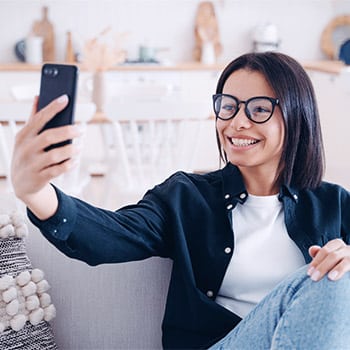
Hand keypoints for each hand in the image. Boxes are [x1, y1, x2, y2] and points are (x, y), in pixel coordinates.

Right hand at [11, 95, 81, 218]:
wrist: (20, 184)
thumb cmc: (27, 155)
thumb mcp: (25, 138)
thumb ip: (33, 118)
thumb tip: (37, 97)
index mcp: (23, 136)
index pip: (39, 118)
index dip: (52, 108)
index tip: (66, 98)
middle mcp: (26, 149)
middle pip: (49, 136)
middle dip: (67, 132)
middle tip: (81, 130)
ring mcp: (32, 164)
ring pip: (54, 155)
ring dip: (70, 150)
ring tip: (79, 147)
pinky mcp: (39, 178)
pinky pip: (57, 170)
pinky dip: (69, 165)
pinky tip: (75, 161)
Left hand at [307, 239, 349, 280]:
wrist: (348, 274)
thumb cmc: (338, 265)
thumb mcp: (327, 259)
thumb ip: (319, 254)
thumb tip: (312, 249)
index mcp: (337, 244)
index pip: (325, 251)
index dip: (316, 261)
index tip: (309, 273)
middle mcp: (347, 249)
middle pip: (333, 256)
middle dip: (322, 267)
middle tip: (314, 278)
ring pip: (345, 261)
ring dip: (337, 269)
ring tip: (330, 278)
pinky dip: (344, 270)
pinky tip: (339, 277)